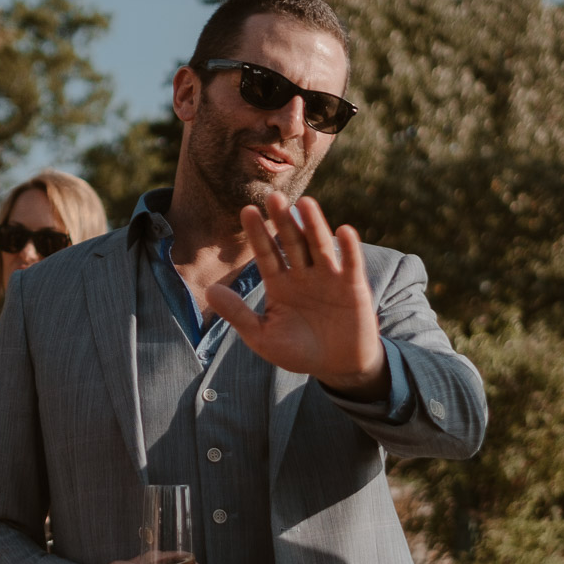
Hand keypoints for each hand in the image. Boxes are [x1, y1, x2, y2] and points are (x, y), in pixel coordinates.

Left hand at [206, 193, 386, 397]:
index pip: (266, 254)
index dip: (257, 234)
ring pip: (319, 247)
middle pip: (292, 242)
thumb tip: (209, 291)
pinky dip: (349, 249)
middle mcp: (303, 274)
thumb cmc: (299, 351)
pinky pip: (351, 265)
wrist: (337, 366)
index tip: (246, 211)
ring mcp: (329, 278)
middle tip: (272, 196)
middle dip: (283, 221)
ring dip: (314, 226)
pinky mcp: (353, 287)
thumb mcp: (263, 337)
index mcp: (280, 283)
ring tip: (305, 203)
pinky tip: (344, 231)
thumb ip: (238, 314)